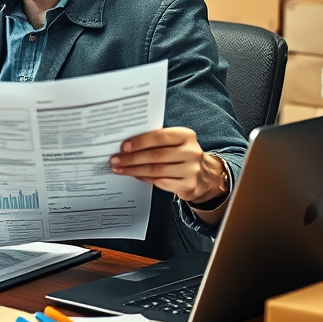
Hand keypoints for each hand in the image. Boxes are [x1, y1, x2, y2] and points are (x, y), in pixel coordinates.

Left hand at [110, 127, 228, 205]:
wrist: (206, 176)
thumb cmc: (183, 155)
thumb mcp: (176, 142)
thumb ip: (157, 140)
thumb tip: (128, 145)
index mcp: (186, 135)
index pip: (159, 137)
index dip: (139, 142)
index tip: (123, 146)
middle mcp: (191, 152)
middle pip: (155, 155)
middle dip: (131, 158)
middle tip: (115, 160)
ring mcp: (191, 170)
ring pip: (155, 170)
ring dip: (134, 170)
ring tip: (120, 169)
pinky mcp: (188, 186)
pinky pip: (160, 182)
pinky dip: (144, 178)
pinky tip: (135, 176)